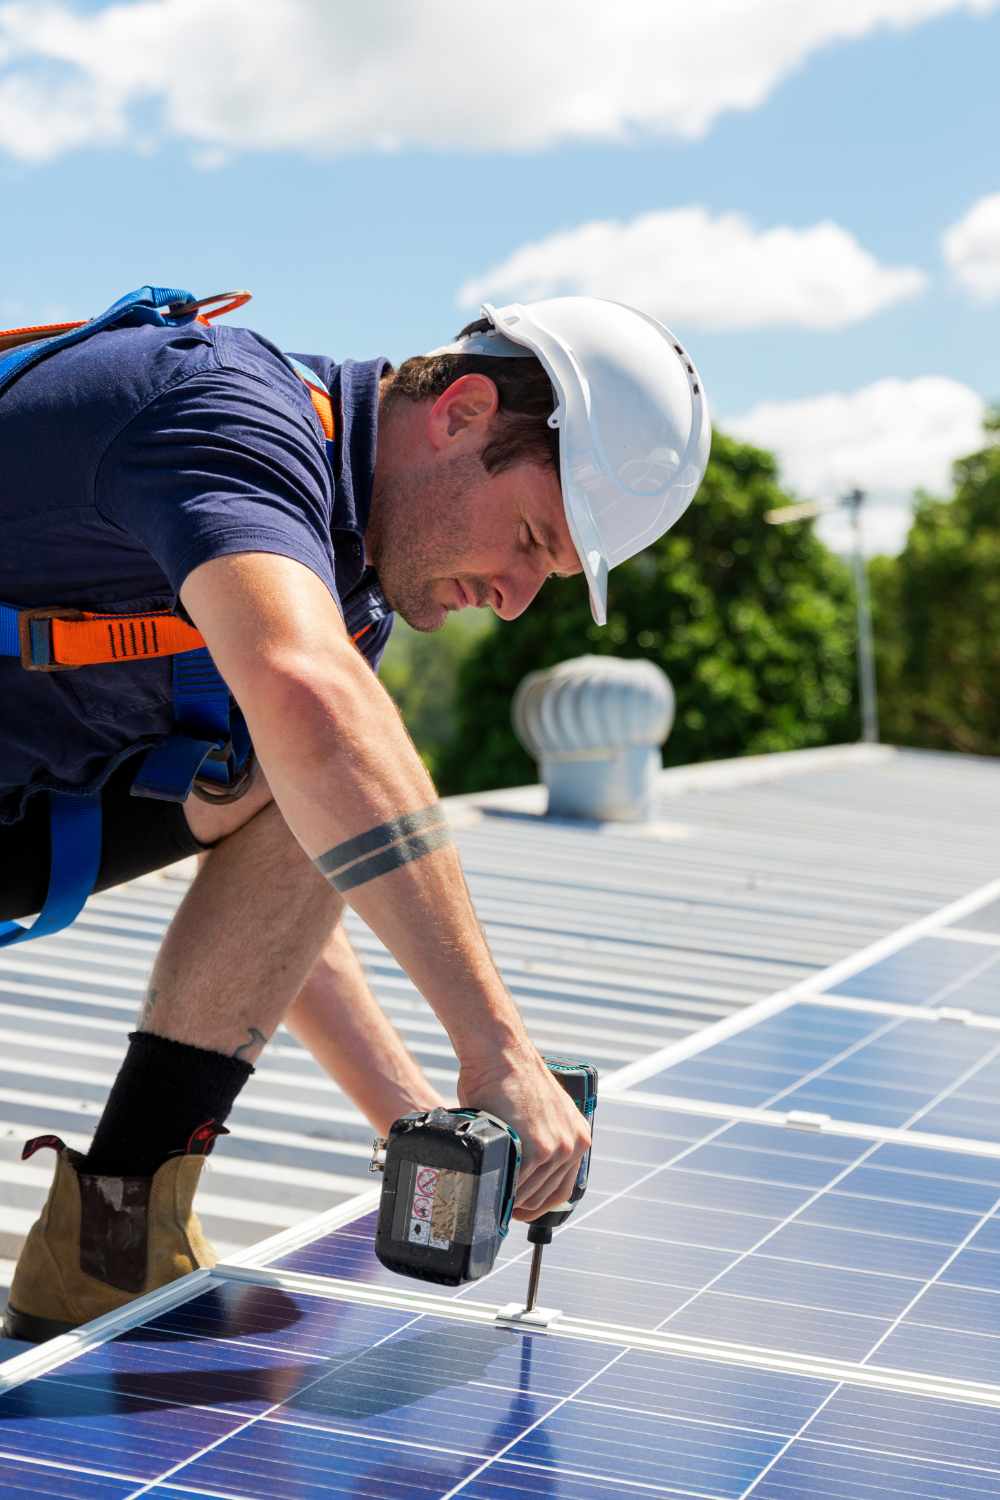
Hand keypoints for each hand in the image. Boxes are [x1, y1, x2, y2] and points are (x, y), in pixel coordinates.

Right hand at [457, 1043, 591, 1220]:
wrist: (501, 1054)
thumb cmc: (510, 1079)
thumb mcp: (540, 1113)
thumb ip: (539, 1140)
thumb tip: (523, 1171)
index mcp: (578, 1138)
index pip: (562, 1190)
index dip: (536, 1204)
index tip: (517, 1208)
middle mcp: (573, 1145)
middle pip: (544, 1196)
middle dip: (519, 1204)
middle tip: (497, 1203)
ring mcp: (556, 1149)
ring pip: (529, 1194)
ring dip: (508, 1197)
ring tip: (490, 1193)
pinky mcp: (537, 1150)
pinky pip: (516, 1185)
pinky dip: (501, 1190)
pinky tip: (489, 1186)